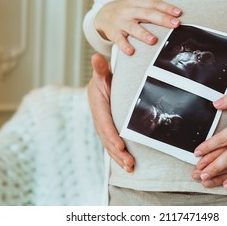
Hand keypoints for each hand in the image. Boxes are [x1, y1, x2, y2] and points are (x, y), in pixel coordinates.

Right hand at [87, 53, 134, 171]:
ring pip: (109, 145)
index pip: (105, 124)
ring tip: (130, 168)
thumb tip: (96, 57)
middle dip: (118, 153)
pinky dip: (118, 155)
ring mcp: (103, 126)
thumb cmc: (104, 78)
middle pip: (107, 139)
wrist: (101, 83)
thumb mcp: (102, 74)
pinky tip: (127, 165)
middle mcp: (99, 119)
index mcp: (98, 107)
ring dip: (119, 158)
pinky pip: (112, 144)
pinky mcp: (108, 130)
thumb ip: (100, 69)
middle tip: (129, 163)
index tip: (121, 146)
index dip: (112, 136)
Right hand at [94, 0, 181, 54]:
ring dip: (143, 34)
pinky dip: (124, 46)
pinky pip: (119, 40)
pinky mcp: (114, 33)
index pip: (154, 4)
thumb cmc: (124, 7)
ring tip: (153, 40)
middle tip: (175, 24)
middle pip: (147, 14)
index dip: (167, 8)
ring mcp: (121, 23)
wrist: (102, 15)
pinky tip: (131, 51)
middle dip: (162, 19)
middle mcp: (129, 11)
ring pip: (133, 28)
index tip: (178, 13)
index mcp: (136, 2)